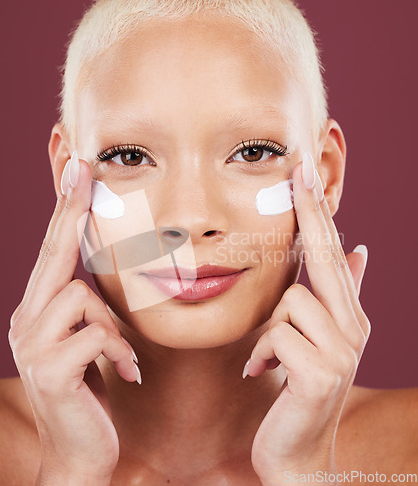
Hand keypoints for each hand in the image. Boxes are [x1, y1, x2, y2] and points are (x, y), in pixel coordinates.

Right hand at [8, 153, 140, 484]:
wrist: (81, 452)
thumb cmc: (89, 387)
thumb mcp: (88, 339)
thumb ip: (89, 307)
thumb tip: (100, 277)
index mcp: (36, 311)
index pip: (51, 253)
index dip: (64, 212)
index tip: (76, 173)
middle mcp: (24, 321)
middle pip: (52, 255)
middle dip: (70, 211)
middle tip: (84, 170)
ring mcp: (31, 346)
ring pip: (82, 298)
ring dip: (112, 328)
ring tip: (119, 359)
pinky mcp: (50, 370)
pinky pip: (96, 335)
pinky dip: (117, 351)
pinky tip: (123, 374)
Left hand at [245, 153, 369, 484]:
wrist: (297, 453)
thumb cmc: (298, 388)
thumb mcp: (317, 340)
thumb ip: (335, 297)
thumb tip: (359, 251)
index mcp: (347, 315)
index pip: (331, 252)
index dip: (320, 212)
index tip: (306, 173)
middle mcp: (352, 327)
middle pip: (325, 256)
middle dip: (312, 211)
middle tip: (299, 169)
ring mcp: (341, 350)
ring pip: (291, 301)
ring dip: (270, 331)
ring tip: (271, 357)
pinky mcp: (320, 372)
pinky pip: (277, 335)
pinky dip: (263, 353)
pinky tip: (266, 372)